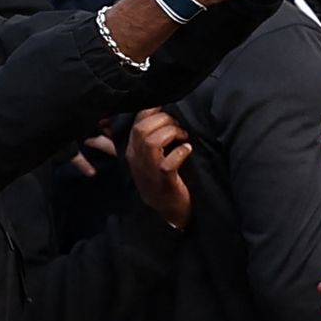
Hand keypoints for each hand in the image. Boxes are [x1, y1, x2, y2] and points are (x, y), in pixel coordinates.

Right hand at [125, 108, 194, 228]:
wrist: (168, 210)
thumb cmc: (160, 179)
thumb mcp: (145, 159)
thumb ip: (141, 139)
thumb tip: (134, 117)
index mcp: (133, 150)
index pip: (136, 122)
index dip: (152, 110)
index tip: (168, 111)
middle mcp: (137, 159)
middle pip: (142, 129)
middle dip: (164, 120)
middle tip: (178, 126)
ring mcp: (149, 172)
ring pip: (151, 142)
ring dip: (171, 133)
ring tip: (183, 136)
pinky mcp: (164, 182)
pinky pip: (167, 164)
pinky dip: (180, 153)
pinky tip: (187, 150)